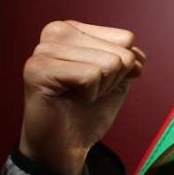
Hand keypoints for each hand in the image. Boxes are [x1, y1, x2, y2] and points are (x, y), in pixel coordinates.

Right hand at [20, 21, 145, 174]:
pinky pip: (91, 76)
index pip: (126, 38)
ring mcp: (44, 49)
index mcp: (74, 29)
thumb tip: (136, 54)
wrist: (67, 145)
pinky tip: (68, 99)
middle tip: (86, 92)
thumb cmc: (89, 111)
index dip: (123, 67)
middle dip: (112, 79)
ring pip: (109, 64)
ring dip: (100, 88)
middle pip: (121, 52)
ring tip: (77, 95)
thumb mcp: (119, 79)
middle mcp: (56, 32)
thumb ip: (130, 59)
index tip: (98, 81)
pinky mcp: (38, 69)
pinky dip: (89, 94)